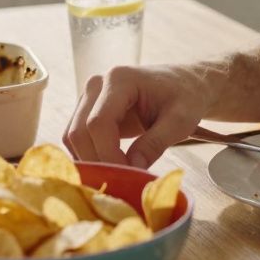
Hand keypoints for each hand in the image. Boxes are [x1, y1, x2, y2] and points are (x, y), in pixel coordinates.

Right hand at [63, 63, 216, 167]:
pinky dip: (90, 156)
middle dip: (98, 161)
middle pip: (79, 131)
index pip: (98, 122)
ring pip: (73, 137)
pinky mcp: (87, 111)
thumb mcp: (180, 121)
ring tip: (118, 175)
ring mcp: (88, 97)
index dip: (108, 154)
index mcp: (119, 79)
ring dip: (91, 161)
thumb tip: (132, 169)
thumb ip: (155, 143)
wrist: (184, 84)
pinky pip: (77, 139)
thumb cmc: (185, 97)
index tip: (127, 174)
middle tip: (122, 181)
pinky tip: (111, 167)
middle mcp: (96, 84)